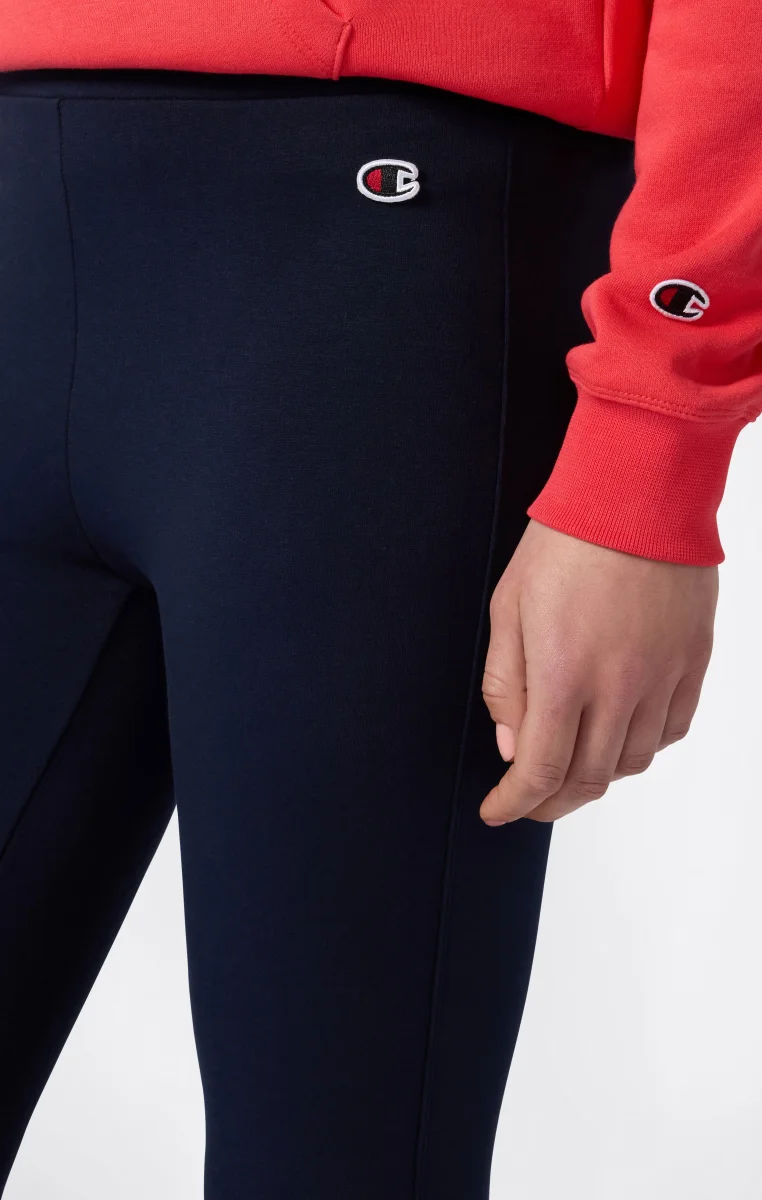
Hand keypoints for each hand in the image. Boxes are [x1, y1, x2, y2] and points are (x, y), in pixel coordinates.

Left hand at [480, 519, 718, 823]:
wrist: (637, 490)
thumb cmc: (566, 539)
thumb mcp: (509, 607)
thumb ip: (504, 684)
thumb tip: (511, 745)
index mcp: (563, 674)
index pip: (540, 770)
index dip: (515, 803)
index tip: (498, 810)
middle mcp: (618, 686)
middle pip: (588, 779)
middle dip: (551, 803)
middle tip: (529, 801)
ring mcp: (662, 676)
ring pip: (632, 762)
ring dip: (596, 777)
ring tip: (572, 766)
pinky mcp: (692, 661)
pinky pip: (671, 730)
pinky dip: (642, 747)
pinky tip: (620, 735)